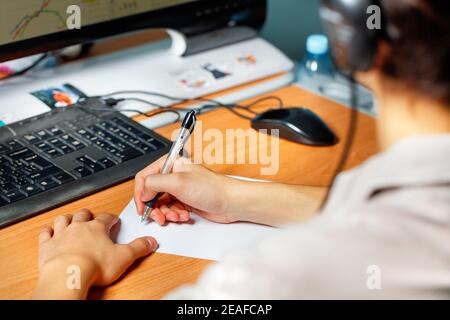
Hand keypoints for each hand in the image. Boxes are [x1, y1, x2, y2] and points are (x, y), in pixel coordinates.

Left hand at [34, 209, 157, 298]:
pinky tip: (49, 230)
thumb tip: (151, 241)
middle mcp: (78, 228)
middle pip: (83, 215)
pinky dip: (47, 231)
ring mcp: (61, 235)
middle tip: (91, 215)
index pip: (106, 218)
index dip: (111, 218)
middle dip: (88, 214)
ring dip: (67, 218)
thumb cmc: (94, 265)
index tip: (113, 220)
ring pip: (63, 219)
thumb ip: (138, 248)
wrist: (69, 274)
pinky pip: (45, 233)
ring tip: (70, 218)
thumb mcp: (124, 257)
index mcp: (97, 228)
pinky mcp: (47, 246)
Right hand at [134, 157, 236, 224]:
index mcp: (171, 165)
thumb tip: (143, 192)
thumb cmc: (212, 188)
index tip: (142, 206)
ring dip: (166, 213)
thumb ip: (155, 183)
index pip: (145, 177)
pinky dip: (175, 216)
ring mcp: (179, 189)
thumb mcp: (178, 182)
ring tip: (176, 216)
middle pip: (152, 193)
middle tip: (159, 216)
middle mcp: (174, 176)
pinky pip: (172, 210)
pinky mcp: (185, 201)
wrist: (231, 202)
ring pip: (161, 204)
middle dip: (154, 207)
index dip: (141, 193)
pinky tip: (184, 216)